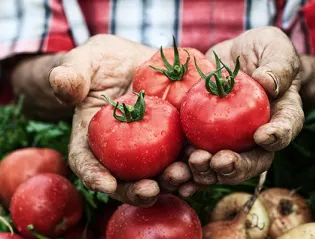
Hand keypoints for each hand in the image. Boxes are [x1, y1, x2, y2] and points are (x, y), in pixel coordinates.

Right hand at [49, 35, 191, 206]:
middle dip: (138, 189)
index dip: (94, 176)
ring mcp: (150, 146)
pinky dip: (194, 160)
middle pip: (127, 178)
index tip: (106, 185)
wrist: (133, 60)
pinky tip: (205, 160)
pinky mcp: (175, 136)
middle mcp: (121, 151)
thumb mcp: (85, 61)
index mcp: (93, 139)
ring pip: (159, 171)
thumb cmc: (103, 62)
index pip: (87, 162)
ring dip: (172, 179)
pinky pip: (184, 151)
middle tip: (151, 189)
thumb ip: (73, 73)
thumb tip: (63, 84)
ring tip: (183, 175)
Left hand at [186, 27, 303, 185]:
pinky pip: (193, 158)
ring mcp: (228, 141)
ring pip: (220, 167)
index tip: (262, 136)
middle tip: (219, 162)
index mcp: (279, 117)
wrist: (232, 57)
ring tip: (193, 164)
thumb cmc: (260, 52)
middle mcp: (255, 137)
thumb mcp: (274, 48)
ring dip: (206, 172)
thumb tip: (268, 83)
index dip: (277, 137)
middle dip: (235, 166)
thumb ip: (277, 65)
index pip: (284, 129)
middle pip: (251, 161)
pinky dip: (184, 169)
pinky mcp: (202, 137)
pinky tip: (171, 175)